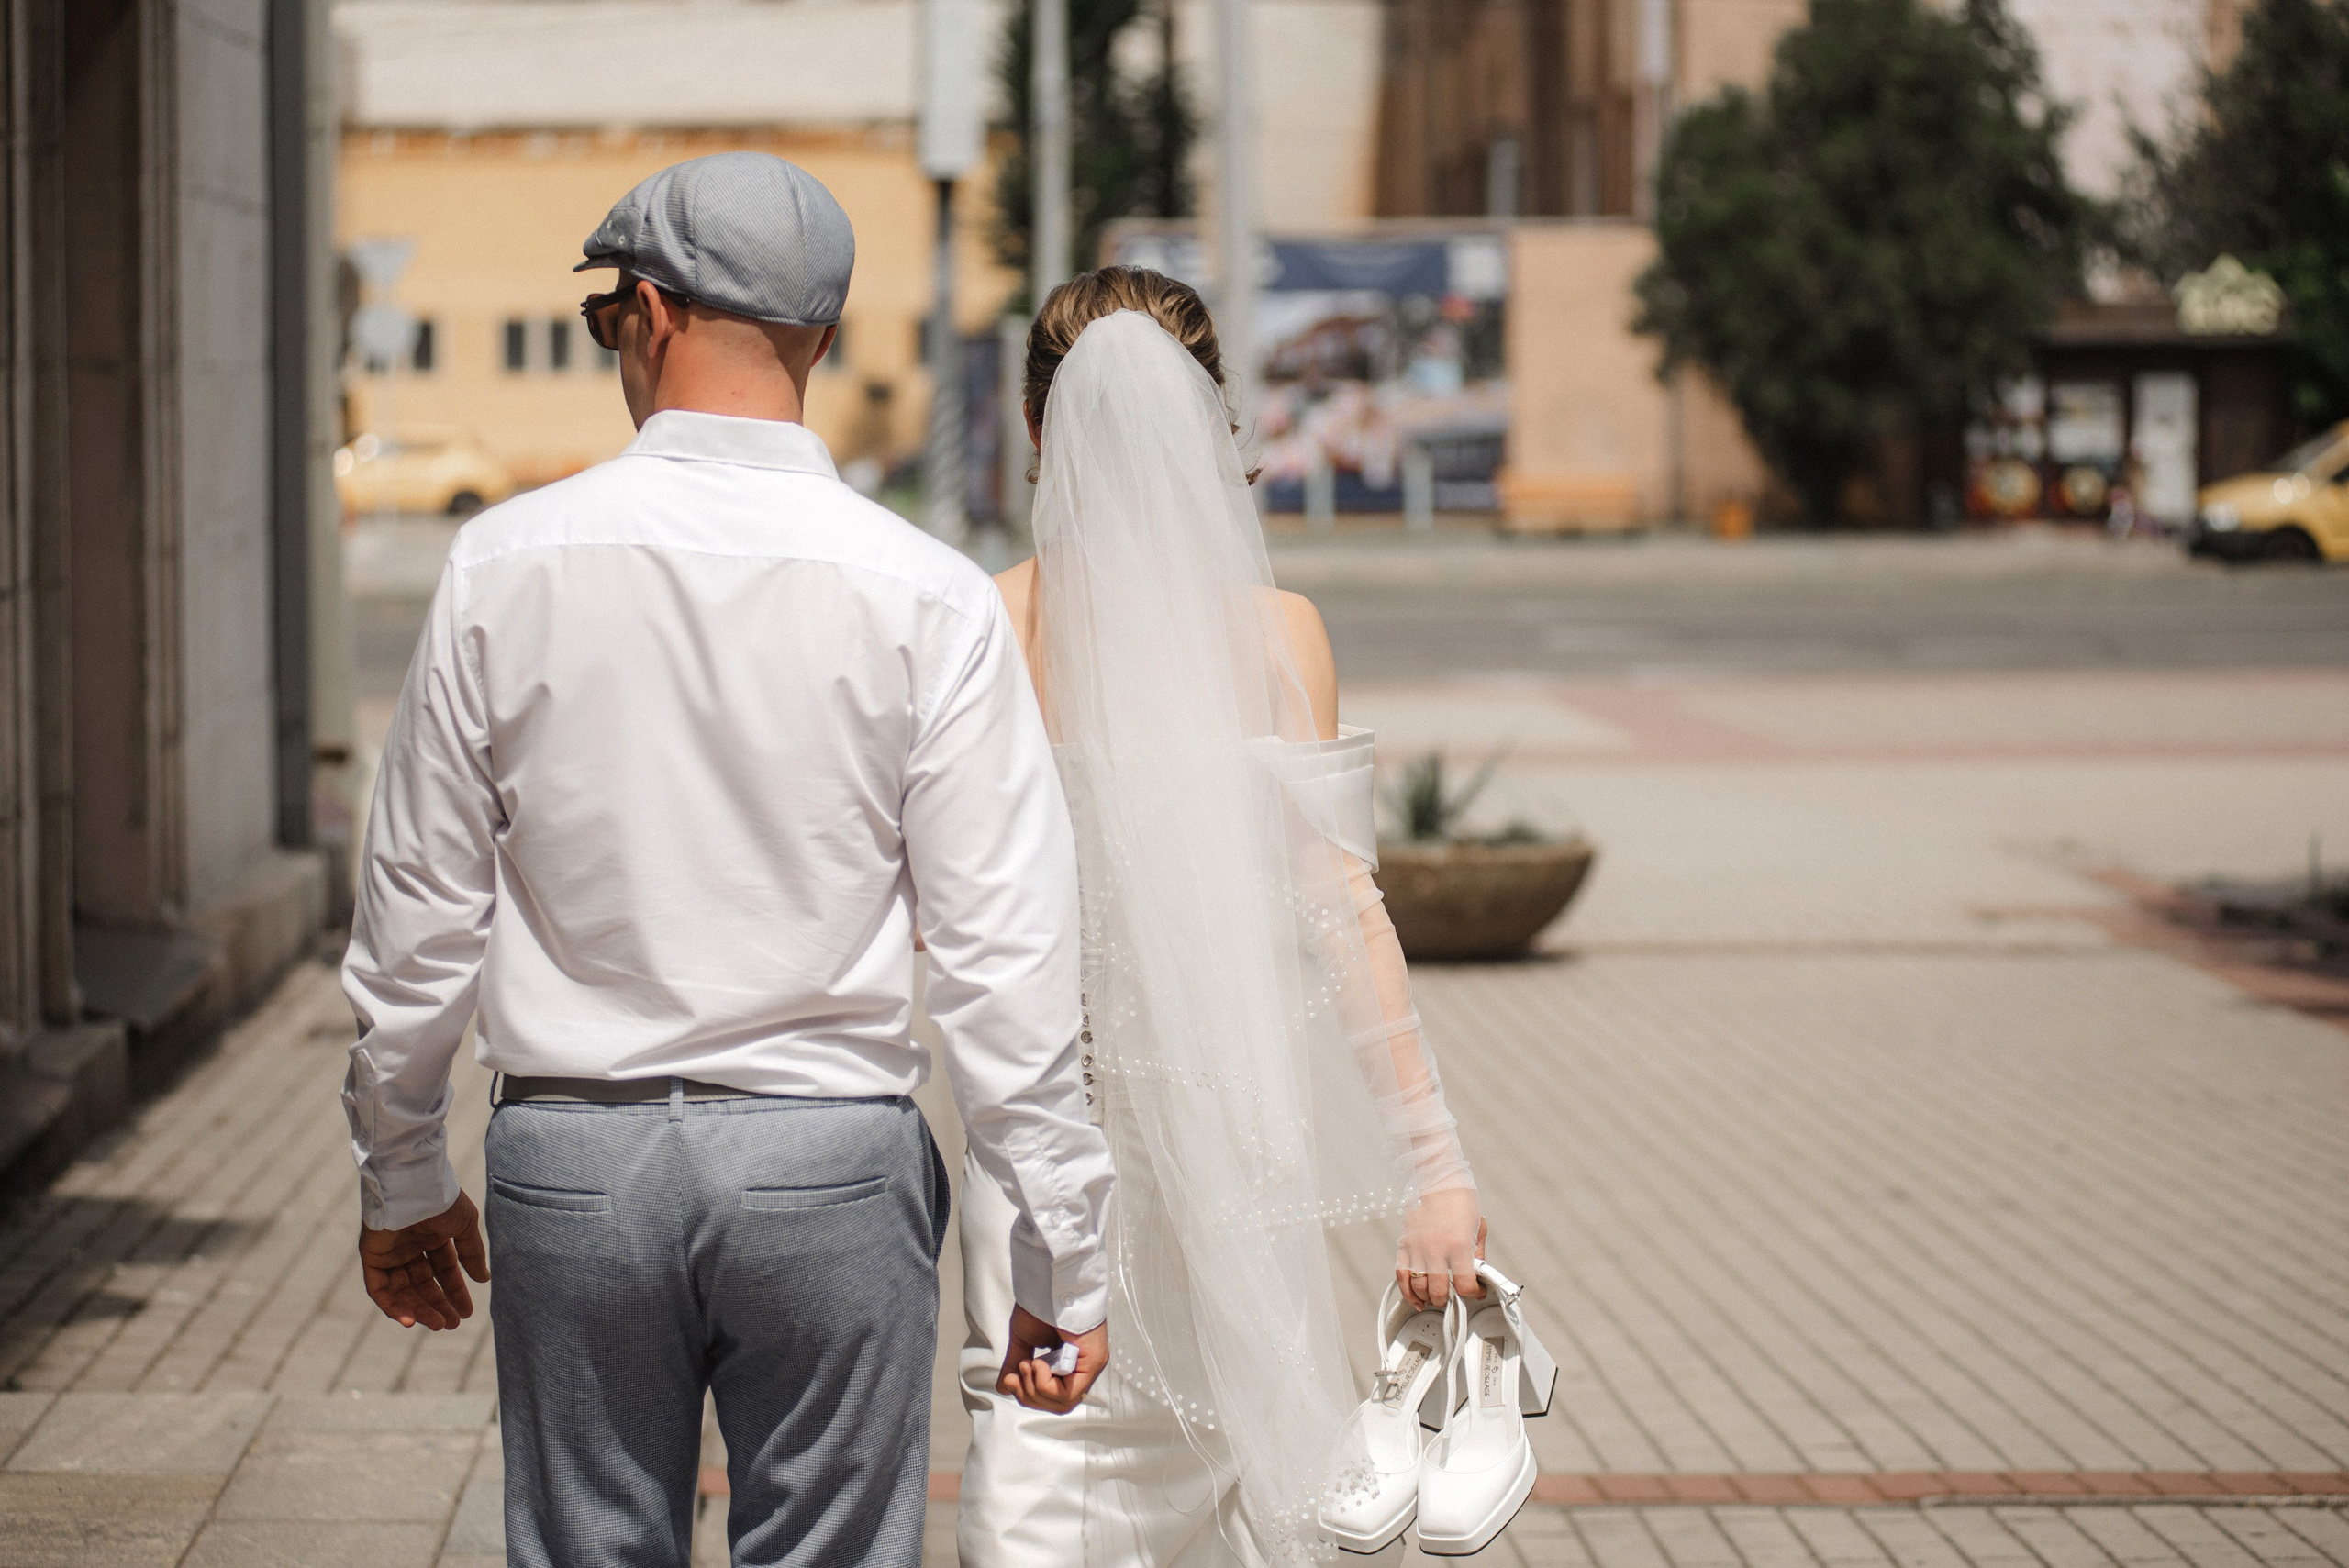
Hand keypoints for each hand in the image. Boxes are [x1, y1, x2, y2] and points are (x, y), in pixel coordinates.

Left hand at [360, 1191, 490, 1330]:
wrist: (415, 1186)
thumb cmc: (443, 1201)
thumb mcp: (465, 1228)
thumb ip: (473, 1254)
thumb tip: (483, 1280)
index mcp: (432, 1236)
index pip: (443, 1271)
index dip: (455, 1292)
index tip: (467, 1312)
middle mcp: (410, 1246)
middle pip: (423, 1284)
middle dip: (437, 1304)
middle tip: (452, 1324)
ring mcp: (390, 1252)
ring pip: (402, 1290)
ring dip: (418, 1309)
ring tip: (437, 1324)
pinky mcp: (372, 1257)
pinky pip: (379, 1288)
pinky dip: (391, 1306)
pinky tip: (410, 1320)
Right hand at [997, 1303, 1107, 1413]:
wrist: (1052, 1282)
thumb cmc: (1043, 1303)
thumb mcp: (1025, 1341)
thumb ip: (1016, 1364)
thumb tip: (1004, 1386)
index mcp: (1069, 1363)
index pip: (1052, 1398)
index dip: (1028, 1396)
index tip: (1011, 1380)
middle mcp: (1082, 1368)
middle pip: (1056, 1406)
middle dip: (1030, 1395)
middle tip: (1018, 1372)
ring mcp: (1090, 1366)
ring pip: (1063, 1403)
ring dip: (1036, 1388)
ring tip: (1029, 1363)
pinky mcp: (1094, 1361)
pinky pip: (1069, 1393)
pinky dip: (1047, 1385)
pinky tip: (1038, 1364)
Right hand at [1396, 1188, 1484, 1310]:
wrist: (1438, 1180)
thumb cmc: (1460, 1200)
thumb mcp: (1478, 1228)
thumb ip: (1477, 1255)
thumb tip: (1478, 1276)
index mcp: (1458, 1245)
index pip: (1464, 1284)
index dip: (1473, 1293)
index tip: (1477, 1291)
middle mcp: (1436, 1249)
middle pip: (1438, 1291)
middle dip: (1448, 1300)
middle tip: (1453, 1296)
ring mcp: (1417, 1248)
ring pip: (1419, 1287)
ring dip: (1429, 1298)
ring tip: (1436, 1297)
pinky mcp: (1404, 1245)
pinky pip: (1401, 1276)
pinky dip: (1407, 1292)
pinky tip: (1416, 1299)